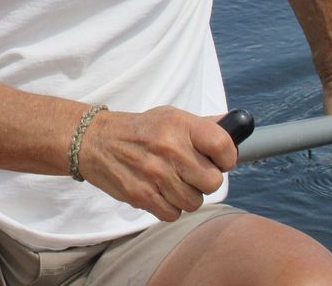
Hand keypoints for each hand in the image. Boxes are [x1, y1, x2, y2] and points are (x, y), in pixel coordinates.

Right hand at [75, 106, 235, 221]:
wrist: (95, 141)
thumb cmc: (139, 131)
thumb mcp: (170, 117)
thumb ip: (203, 125)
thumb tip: (236, 125)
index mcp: (179, 125)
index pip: (224, 146)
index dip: (226, 157)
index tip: (218, 159)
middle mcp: (169, 148)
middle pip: (213, 181)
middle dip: (204, 180)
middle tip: (190, 172)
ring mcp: (155, 174)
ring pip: (194, 202)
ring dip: (185, 195)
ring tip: (170, 181)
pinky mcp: (142, 195)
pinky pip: (173, 214)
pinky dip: (168, 207)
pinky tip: (158, 191)